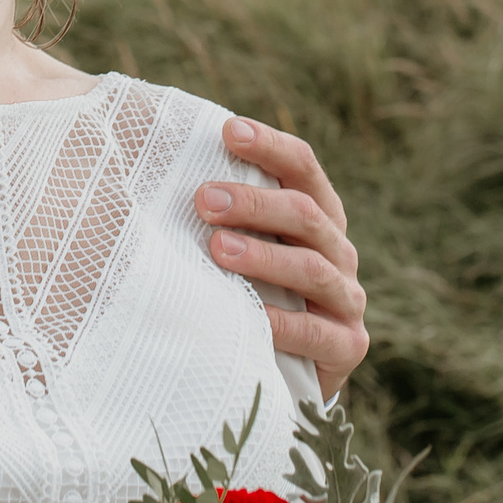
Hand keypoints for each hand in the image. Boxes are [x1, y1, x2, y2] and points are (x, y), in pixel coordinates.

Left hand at [198, 116, 368, 402]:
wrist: (283, 371)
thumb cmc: (250, 289)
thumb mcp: (241, 244)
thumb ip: (222, 211)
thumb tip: (155, 159)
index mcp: (316, 214)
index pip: (302, 166)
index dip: (270, 145)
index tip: (228, 130)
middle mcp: (337, 250)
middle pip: (304, 212)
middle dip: (253, 202)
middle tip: (203, 199)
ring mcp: (346, 298)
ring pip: (311, 267)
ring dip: (263, 256)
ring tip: (217, 249)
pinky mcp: (347, 345)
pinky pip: (315, 332)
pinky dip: (280, 322)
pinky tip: (248, 312)